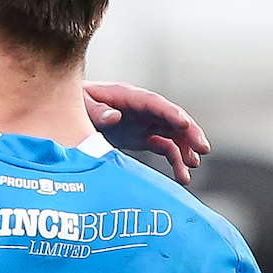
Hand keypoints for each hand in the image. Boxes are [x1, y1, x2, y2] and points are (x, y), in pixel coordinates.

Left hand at [85, 82, 209, 182]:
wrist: (68, 110)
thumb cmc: (75, 103)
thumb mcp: (82, 105)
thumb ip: (97, 111)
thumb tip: (115, 117)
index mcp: (128, 97)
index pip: (154, 103)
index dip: (170, 113)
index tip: (184, 124)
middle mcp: (142, 109)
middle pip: (171, 118)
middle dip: (189, 132)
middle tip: (203, 149)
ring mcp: (144, 123)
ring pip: (173, 134)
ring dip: (185, 150)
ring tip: (193, 166)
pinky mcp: (143, 137)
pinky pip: (165, 147)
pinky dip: (175, 160)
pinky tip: (182, 176)